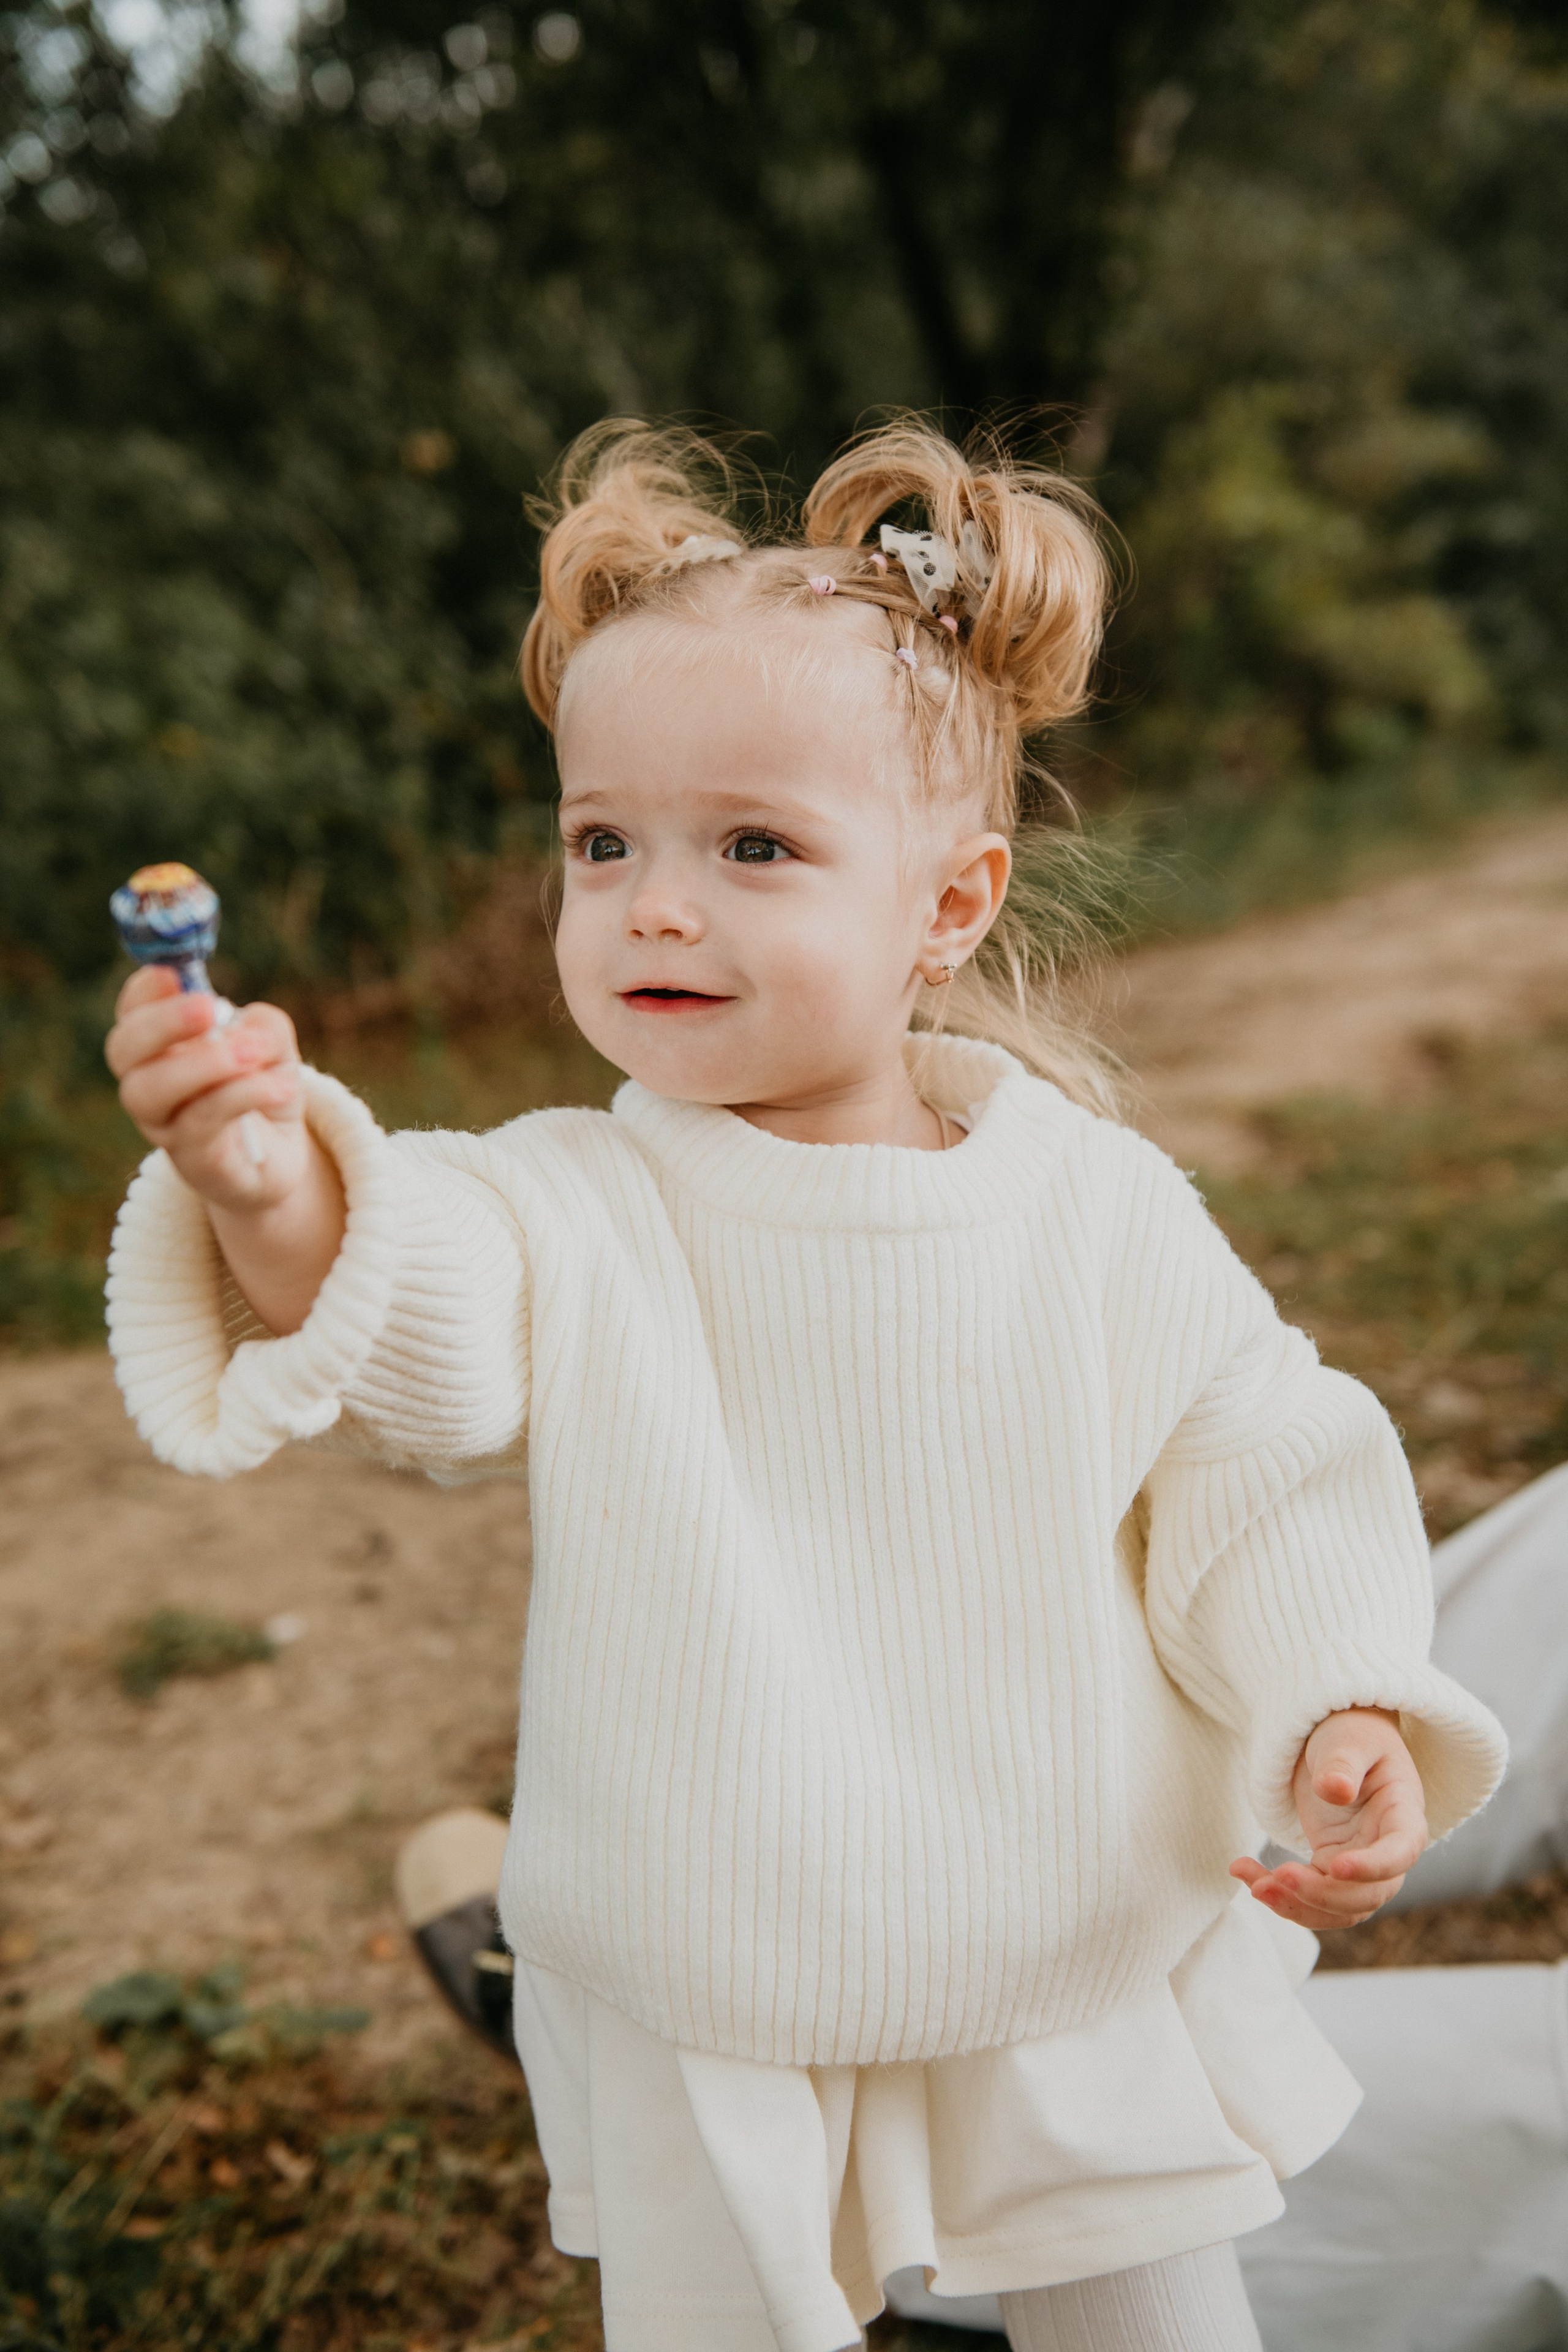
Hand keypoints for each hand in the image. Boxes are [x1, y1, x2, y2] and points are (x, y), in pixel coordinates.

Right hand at [107, 965, 345, 1333]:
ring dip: (202, 1063)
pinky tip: (281, 1087)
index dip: (144, 991)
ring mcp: (163, 1125)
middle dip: (164, 1022)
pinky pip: (202, 1121)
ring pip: (150, 1090)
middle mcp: (147, 1084)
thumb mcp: (273, 1049)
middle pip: (123, 1049)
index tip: (173, 973)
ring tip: (252, 1053)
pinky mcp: (191, 1159)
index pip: (131, 1012)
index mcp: (159, 1047)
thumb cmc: (262, 1091)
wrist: (279, 1163)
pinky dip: (243, 1095)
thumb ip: (263, 1026)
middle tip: (208, 1007)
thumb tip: (245, 1023)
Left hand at [1230, 1707, 1427, 1931]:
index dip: (1373, 1867)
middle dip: (1323, 1895)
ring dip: (1298, 1905)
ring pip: (1340, 1908)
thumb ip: (1344, 1764)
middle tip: (1278, 1876)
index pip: (1401, 1852)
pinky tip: (1246, 1874)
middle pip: (1369, 1893)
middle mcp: (1388, 1849)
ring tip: (1254, 1885)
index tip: (1335, 1866)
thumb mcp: (1348, 1740)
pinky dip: (1282, 1895)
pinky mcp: (1331, 1869)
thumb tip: (1334, 1790)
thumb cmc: (1351, 1735)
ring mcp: (1361, 1865)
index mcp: (1404, 1814)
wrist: (1339, 1744)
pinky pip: (1313, 1897)